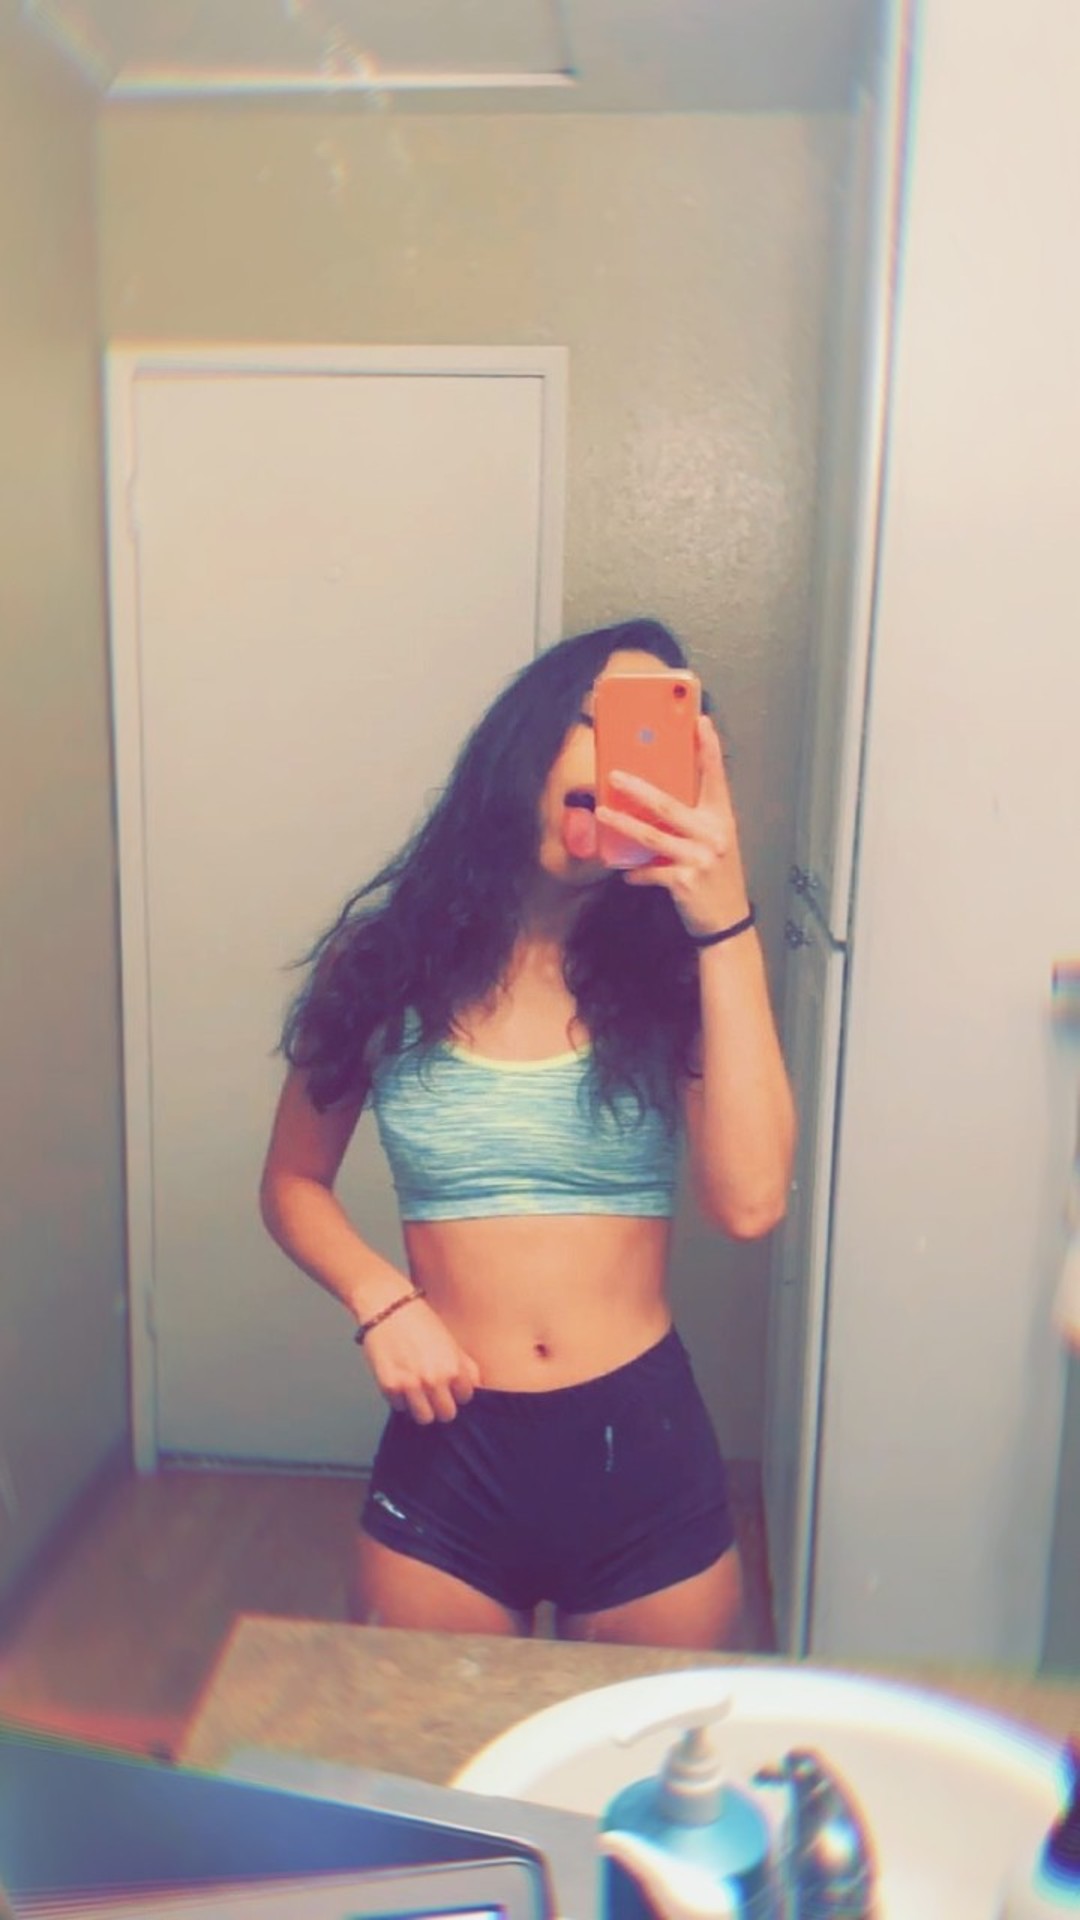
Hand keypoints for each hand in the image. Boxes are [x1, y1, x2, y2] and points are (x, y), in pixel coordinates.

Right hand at [361, 1298, 480, 1423]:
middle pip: (446, 1415)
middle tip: (433, 1391)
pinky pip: (400, 1408)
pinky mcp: (389, 1387)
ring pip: (424, 1418)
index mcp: (453, 1368)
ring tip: (417, 1391)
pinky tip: (400, 1380)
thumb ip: (466, 1366)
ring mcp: (410, 1386)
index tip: (449, 1384)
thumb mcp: (450, 1340)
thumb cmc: (420, 1320)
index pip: (465, 1399)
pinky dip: (400, 1398)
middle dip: (441, 1404)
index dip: (457, 1391)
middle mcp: (434, 1380)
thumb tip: (476, 1388)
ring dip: (421, 1407)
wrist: (387, 1306)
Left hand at [595, 715, 751, 938]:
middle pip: (669, 805)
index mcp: (722, 819)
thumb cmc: (716, 876)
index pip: (716, 777)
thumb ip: (693, 821)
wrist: (726, 921)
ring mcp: (700, 858)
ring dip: (623, 824)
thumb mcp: (713, 843)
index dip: (708, 748)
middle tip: (614, 774)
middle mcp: (714, 834)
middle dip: (638, 788)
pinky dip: (635, 871)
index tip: (701, 721)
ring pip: (652, 836)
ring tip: (602, 812)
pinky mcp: (685, 882)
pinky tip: (625, 872)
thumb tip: (654, 799)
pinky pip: (650, 871)